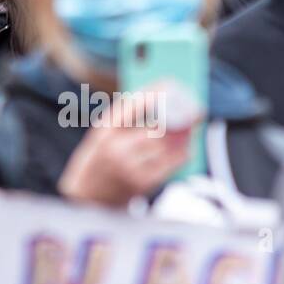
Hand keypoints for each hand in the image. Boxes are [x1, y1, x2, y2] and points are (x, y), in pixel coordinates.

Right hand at [57, 95, 191, 208]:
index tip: (170, 85)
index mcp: (104, 132)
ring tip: (193, 125)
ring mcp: (130, 168)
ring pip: (166, 146)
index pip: (132, 107)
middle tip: (195, 109)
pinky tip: (188, 147)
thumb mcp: (101, 135)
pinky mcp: (142, 184)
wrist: (88, 198)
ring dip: (184, 135)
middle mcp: (116, 149)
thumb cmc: (98, 160)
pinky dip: (182, 153)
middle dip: (178, 117)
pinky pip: (170, 165)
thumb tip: (156, 98)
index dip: (154, 95)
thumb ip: (124, 117)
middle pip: (156, 128)